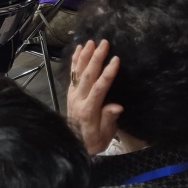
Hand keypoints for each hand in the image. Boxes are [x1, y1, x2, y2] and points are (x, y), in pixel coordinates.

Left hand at [65, 39, 122, 154]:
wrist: (74, 145)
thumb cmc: (94, 141)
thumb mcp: (105, 135)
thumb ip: (109, 119)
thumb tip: (117, 106)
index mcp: (89, 110)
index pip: (99, 88)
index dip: (107, 73)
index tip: (116, 59)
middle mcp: (78, 100)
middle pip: (87, 76)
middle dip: (96, 58)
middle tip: (104, 43)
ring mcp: (72, 95)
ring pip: (78, 72)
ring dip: (84, 56)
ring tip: (91, 42)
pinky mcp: (70, 93)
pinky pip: (72, 74)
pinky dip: (75, 61)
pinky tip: (78, 50)